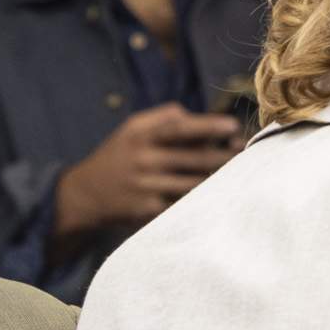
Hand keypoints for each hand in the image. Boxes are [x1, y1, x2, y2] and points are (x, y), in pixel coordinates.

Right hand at [52, 105, 240, 245]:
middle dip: (224, 156)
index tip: (233, 126)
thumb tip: (202, 118)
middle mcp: (144, 161)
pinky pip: (183, 205)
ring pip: (194, 184)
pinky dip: (202, 199)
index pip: (179, 128)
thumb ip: (165, 117)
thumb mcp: (132, 129)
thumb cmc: (119, 156)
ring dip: (219, 180)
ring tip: (240, 174)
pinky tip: (220, 197)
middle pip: (194, 159)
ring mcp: (146, 188)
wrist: (84, 196)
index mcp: (142, 136)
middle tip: (246, 153)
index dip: (208, 126)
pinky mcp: (148, 212)